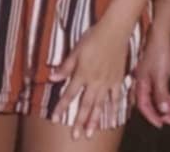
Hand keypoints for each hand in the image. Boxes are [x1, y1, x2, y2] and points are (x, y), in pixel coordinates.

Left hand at [49, 26, 129, 140]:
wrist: (115, 32)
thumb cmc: (93, 38)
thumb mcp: (76, 51)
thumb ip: (65, 67)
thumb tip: (52, 78)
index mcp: (82, 74)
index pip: (69, 94)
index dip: (61, 107)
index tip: (54, 119)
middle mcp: (95, 82)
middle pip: (85, 105)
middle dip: (79, 121)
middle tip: (76, 136)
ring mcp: (108, 82)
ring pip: (100, 105)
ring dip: (94, 120)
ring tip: (90, 133)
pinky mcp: (118, 80)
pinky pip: (116, 98)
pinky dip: (113, 110)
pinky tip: (111, 120)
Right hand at [132, 33, 169, 127]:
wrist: (162, 36)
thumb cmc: (159, 53)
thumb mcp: (161, 76)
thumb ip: (161, 94)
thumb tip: (162, 110)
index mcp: (141, 83)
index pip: (144, 105)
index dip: (152, 116)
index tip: (161, 124)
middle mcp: (144, 83)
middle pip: (150, 103)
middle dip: (161, 114)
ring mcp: (150, 79)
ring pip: (157, 98)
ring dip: (166, 106)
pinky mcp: (158, 75)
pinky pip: (162, 91)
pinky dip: (168, 98)